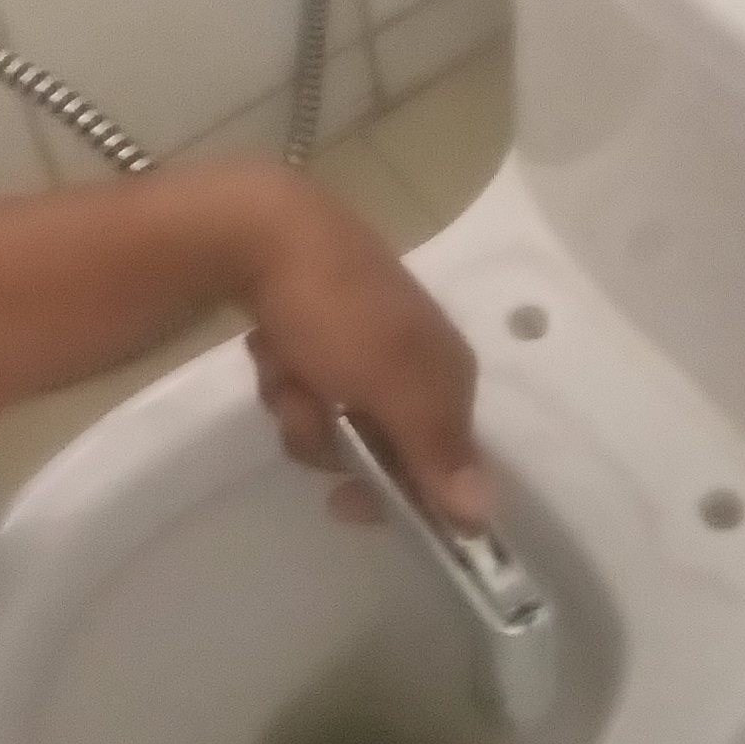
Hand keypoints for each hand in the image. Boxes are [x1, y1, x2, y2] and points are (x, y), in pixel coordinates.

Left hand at [240, 173, 487, 527]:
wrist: (260, 228)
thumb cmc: (337, 310)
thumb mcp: (393, 384)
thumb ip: (436, 448)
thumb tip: (484, 515)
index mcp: (447, 369)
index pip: (441, 461)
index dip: (396, 490)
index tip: (346, 503)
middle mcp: (412, 356)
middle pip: (377, 443)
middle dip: (329, 438)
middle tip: (302, 417)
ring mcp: (360, 339)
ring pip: (328, 417)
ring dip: (298, 405)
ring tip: (283, 368)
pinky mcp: (313, 326)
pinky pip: (300, 380)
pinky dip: (281, 372)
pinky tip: (268, 345)